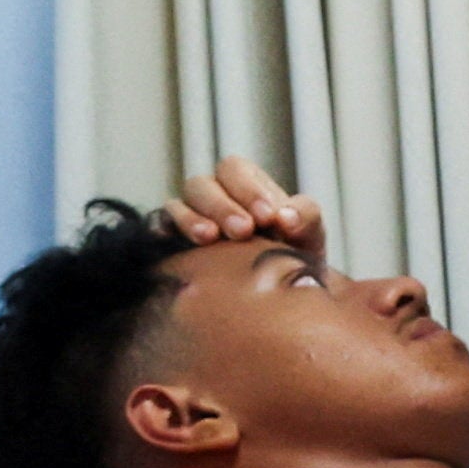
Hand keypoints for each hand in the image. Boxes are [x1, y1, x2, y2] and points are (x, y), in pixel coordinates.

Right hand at [164, 157, 324, 260]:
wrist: (277, 297)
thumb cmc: (292, 256)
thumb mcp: (308, 235)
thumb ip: (304, 217)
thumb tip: (285, 217)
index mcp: (243, 184)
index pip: (234, 170)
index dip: (249, 189)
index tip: (268, 217)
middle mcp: (211, 196)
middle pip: (202, 184)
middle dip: (223, 206)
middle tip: (244, 231)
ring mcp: (189, 217)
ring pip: (178, 204)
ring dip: (193, 219)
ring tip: (210, 239)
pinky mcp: (171, 242)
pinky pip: (160, 229)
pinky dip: (165, 232)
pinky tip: (176, 246)